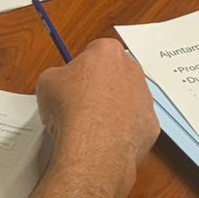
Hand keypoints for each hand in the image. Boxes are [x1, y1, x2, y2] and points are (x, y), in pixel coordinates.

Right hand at [35, 37, 157, 180]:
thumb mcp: (47, 82)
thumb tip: (61, 85)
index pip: (95, 52)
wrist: (93, 145)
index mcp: (108, 52)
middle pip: (114, 74)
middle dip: (100, 87)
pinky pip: (134, 125)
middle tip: (80, 104)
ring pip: (127, 100)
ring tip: (91, 126)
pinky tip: (105, 140)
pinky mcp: (151, 125)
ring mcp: (145, 98)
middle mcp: (133, 70)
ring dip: (113, 109)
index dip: (81, 68)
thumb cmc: (71, 108)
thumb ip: (59, 76)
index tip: (72, 83)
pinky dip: (122, 131)